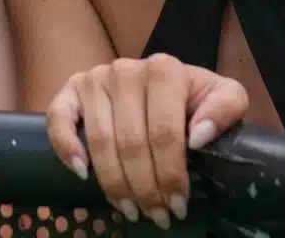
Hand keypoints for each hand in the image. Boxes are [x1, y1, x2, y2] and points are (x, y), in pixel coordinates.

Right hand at [46, 55, 246, 229]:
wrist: (164, 83)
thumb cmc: (193, 98)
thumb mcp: (224, 96)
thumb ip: (225, 107)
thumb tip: (198, 136)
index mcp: (163, 69)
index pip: (164, 133)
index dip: (170, 175)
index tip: (179, 205)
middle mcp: (125, 70)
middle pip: (131, 143)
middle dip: (145, 189)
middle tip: (157, 216)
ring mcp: (95, 79)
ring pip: (100, 141)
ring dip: (114, 184)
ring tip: (131, 209)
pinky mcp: (72, 90)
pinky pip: (59, 119)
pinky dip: (65, 147)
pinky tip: (82, 173)